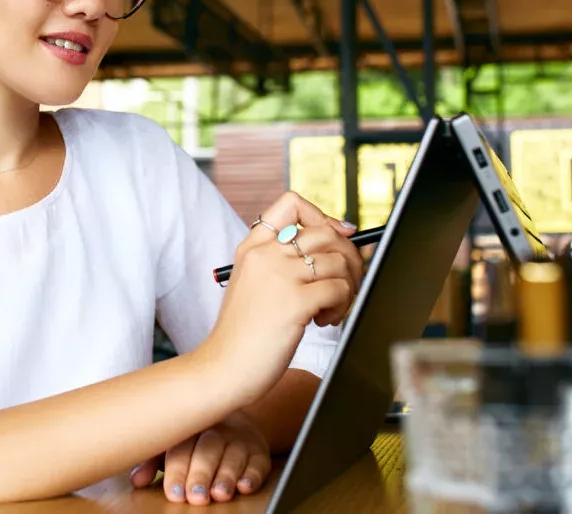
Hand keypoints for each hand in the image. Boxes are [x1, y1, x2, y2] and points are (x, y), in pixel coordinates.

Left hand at [130, 411, 270, 504]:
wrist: (235, 421)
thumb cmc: (196, 439)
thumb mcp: (174, 446)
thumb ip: (153, 462)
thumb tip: (137, 480)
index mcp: (191, 426)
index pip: (182, 446)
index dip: (177, 471)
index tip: (174, 493)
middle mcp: (217, 430)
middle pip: (208, 449)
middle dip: (201, 474)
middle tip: (196, 497)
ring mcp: (240, 439)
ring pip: (234, 455)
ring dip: (226, 476)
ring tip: (219, 494)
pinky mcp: (260, 452)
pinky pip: (259, 462)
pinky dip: (253, 475)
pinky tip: (245, 486)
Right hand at [198, 191, 363, 407]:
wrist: (223, 367)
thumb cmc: (243, 333)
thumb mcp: (254, 284)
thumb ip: (286, 263)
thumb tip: (347, 246)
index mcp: (253, 247)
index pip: (291, 203)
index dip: (323, 216)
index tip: (337, 237)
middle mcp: (266, 254)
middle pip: (327, 232)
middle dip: (349, 256)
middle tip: (346, 282)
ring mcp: (280, 276)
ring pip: (339, 261)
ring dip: (347, 286)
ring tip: (331, 308)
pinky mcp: (295, 301)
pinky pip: (339, 289)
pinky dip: (342, 306)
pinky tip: (323, 320)